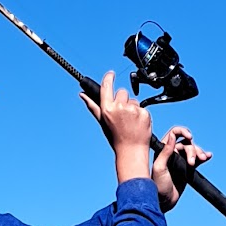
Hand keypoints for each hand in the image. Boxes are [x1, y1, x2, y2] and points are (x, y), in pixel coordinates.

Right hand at [81, 69, 154, 183]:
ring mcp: (132, 110)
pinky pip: (143, 108)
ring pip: (133, 100)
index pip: (107, 86)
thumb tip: (82, 95)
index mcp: (107, 109)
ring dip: (133, 108)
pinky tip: (138, 124)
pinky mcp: (144, 113)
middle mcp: (119, 107)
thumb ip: (93, 106)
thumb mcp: (102, 122)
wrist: (131, 151)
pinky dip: (141, 114)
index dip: (109, 78)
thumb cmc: (116, 138)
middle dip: (123, 101)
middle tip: (123, 115)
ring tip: (130, 122)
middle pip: (122, 92)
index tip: (111, 74)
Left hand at [152, 125, 211, 211]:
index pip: (174, 134)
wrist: (164, 201)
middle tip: (191, 163)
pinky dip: (203, 156)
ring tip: (202, 159)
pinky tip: (208, 156)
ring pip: (193, 150)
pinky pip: (197, 159)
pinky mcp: (187, 168)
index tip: (189, 137)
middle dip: (192, 150)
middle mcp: (172, 153)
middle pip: (186, 143)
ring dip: (199, 153)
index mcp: (163, 150)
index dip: (183, 132)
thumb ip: (165, 152)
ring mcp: (180, 160)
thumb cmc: (158, 186)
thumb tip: (172, 136)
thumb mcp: (159, 168)